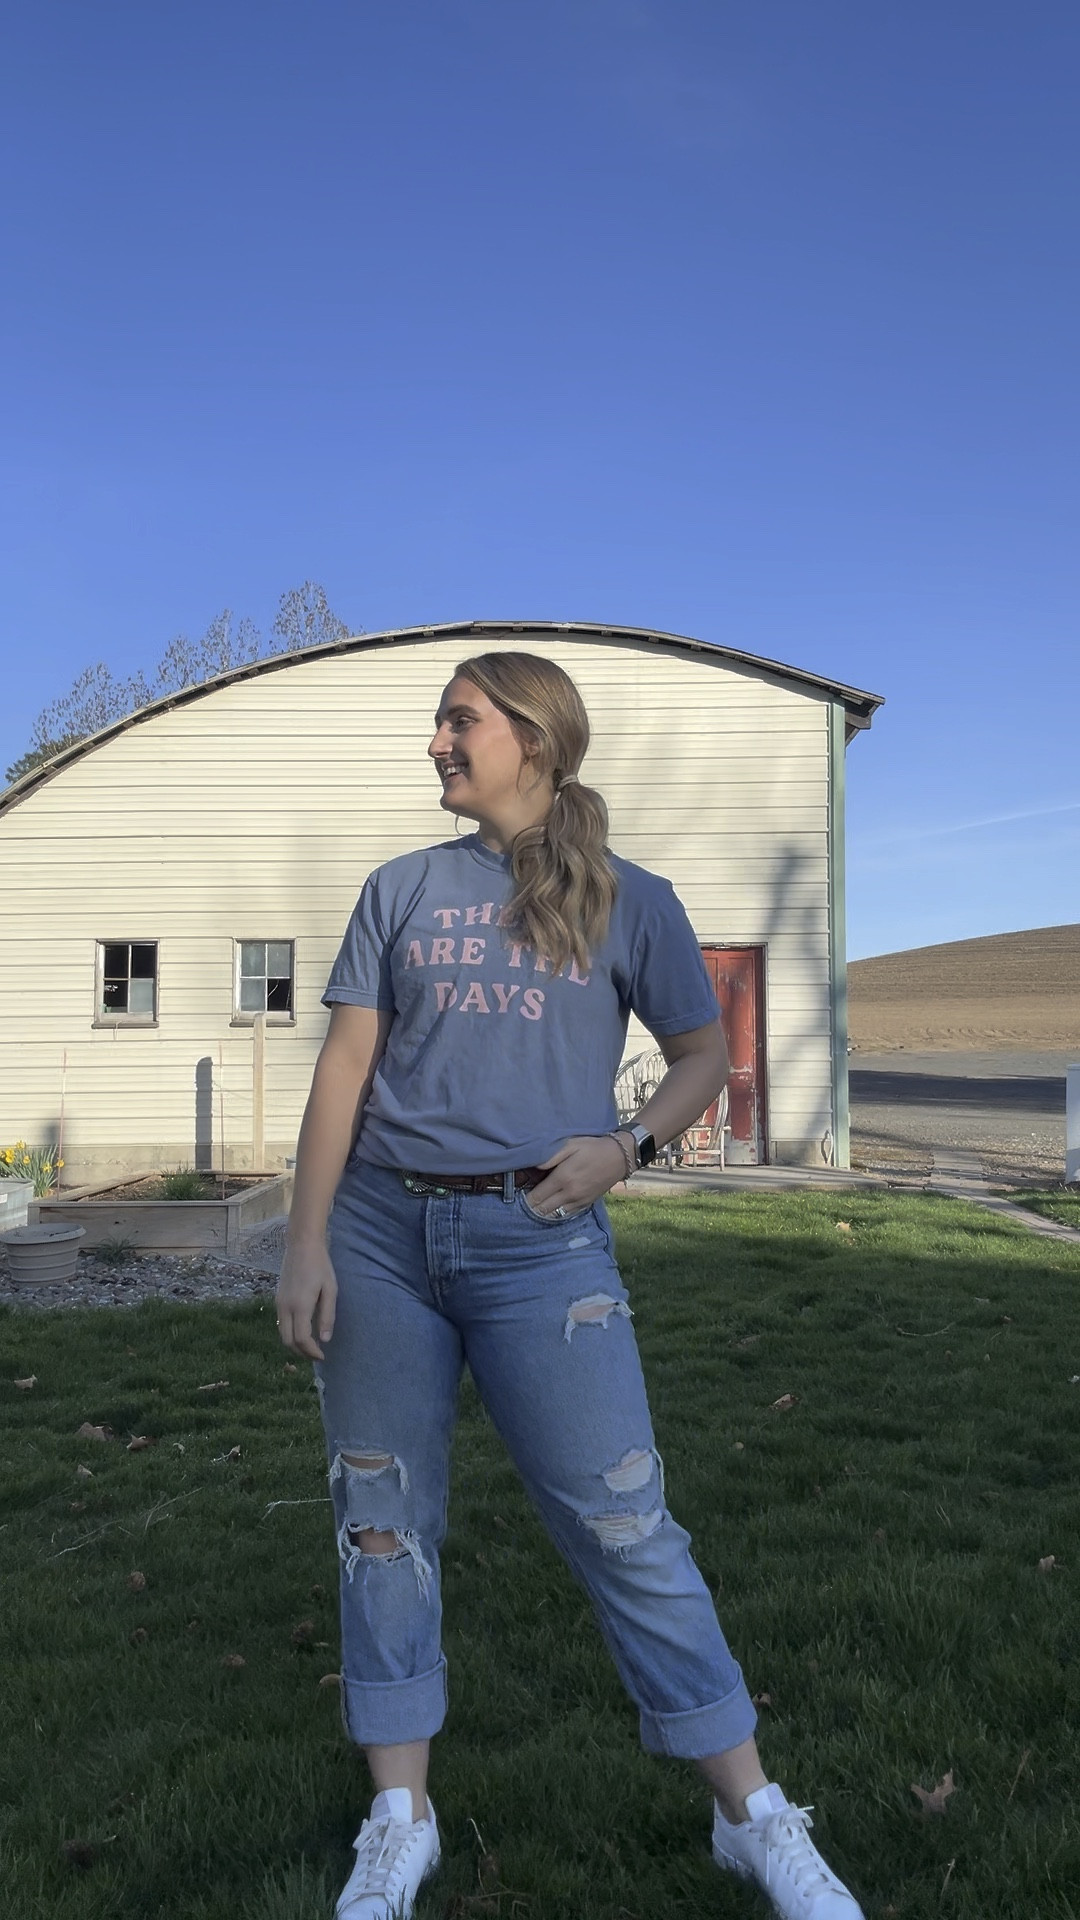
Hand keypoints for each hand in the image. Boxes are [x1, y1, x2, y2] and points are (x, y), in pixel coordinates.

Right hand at [276, 1239, 337, 1359]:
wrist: (301, 1245)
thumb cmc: (320, 1265)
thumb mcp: (330, 1290)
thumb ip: (327, 1316)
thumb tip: (325, 1340)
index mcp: (299, 1306)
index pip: (301, 1339)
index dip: (311, 1352)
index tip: (323, 1356)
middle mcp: (285, 1307)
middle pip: (288, 1341)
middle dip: (301, 1353)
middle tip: (316, 1355)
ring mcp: (279, 1303)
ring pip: (282, 1334)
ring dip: (294, 1344)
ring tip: (311, 1346)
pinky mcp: (277, 1298)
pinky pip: (281, 1323)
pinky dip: (290, 1333)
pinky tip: (303, 1330)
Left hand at [526, 1134, 629, 1217]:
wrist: (619, 1157)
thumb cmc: (591, 1148)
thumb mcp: (570, 1144)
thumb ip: (550, 1156)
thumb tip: (532, 1166)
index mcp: (562, 1178)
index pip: (537, 1197)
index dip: (525, 1199)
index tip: (517, 1196)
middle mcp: (569, 1194)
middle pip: (543, 1209)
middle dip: (531, 1208)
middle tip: (521, 1205)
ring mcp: (578, 1201)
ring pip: (554, 1215)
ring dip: (542, 1214)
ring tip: (533, 1209)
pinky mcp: (586, 1204)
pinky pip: (567, 1215)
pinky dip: (556, 1215)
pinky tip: (549, 1212)